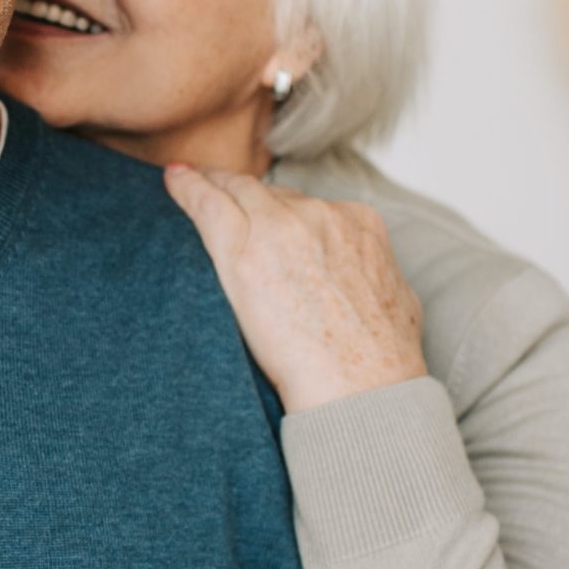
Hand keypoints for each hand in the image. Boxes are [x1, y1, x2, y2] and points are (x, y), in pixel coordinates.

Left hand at [161, 165, 427, 414]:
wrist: (360, 388)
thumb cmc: (382, 362)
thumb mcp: (396, 300)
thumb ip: (372, 275)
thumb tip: (360, 285)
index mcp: (361, 225)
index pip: (308, 206)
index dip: (280, 207)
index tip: (262, 209)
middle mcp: (321, 216)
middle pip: (273, 196)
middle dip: (246, 195)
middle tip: (218, 189)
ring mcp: (280, 227)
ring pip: (239, 192)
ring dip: (216, 187)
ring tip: (190, 182)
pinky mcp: (243, 250)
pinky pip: (208, 205)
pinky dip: (187, 189)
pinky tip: (173, 180)